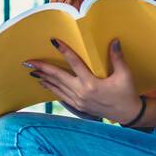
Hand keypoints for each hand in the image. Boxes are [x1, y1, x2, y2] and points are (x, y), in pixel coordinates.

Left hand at [25, 37, 140, 122]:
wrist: (127, 114)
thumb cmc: (126, 93)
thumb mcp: (124, 74)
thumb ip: (117, 57)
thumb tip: (114, 41)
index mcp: (92, 84)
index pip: (74, 63)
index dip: (64, 51)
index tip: (54, 41)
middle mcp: (82, 92)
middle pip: (58, 77)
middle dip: (43, 68)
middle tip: (28, 62)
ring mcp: (78, 101)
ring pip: (57, 87)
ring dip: (44, 78)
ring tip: (32, 71)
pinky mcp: (78, 106)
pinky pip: (61, 96)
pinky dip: (51, 89)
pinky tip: (44, 83)